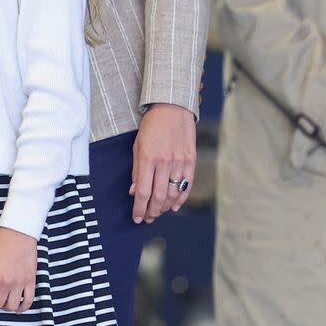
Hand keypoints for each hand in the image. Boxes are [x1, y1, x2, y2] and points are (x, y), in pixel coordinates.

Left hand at [0, 227, 36, 322]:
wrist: (18, 234)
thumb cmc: (0, 246)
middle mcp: (4, 282)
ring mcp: (19, 282)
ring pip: (12, 306)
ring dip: (8, 306)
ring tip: (7, 300)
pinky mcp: (30, 281)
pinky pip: (28, 301)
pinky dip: (23, 307)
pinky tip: (19, 306)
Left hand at [131, 103, 196, 222]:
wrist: (172, 108)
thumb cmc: (151, 126)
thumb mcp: (137, 147)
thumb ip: (136, 171)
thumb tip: (134, 192)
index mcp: (148, 159)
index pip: (143, 193)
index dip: (139, 209)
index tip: (136, 217)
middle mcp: (165, 163)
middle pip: (158, 197)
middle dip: (152, 212)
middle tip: (147, 217)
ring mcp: (180, 162)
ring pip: (173, 194)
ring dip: (165, 207)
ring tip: (158, 212)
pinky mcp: (191, 161)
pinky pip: (187, 185)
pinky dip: (180, 199)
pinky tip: (174, 205)